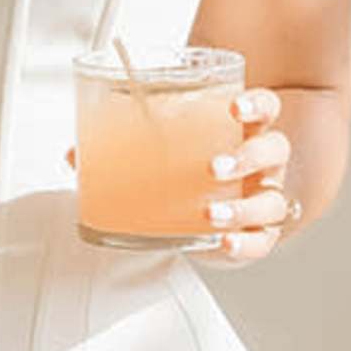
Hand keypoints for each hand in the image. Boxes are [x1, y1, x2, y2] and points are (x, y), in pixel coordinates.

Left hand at [60, 85, 298, 262]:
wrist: (201, 207)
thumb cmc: (184, 167)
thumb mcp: (161, 148)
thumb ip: (122, 144)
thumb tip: (75, 155)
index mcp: (241, 131)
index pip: (266, 108)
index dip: (257, 105)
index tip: (234, 107)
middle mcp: (261, 164)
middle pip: (275, 151)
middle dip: (248, 158)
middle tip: (212, 168)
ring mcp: (263, 197)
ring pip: (272, 200)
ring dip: (244, 208)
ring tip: (211, 214)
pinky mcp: (255, 233)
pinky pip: (261, 241)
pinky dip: (245, 244)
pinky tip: (225, 242)